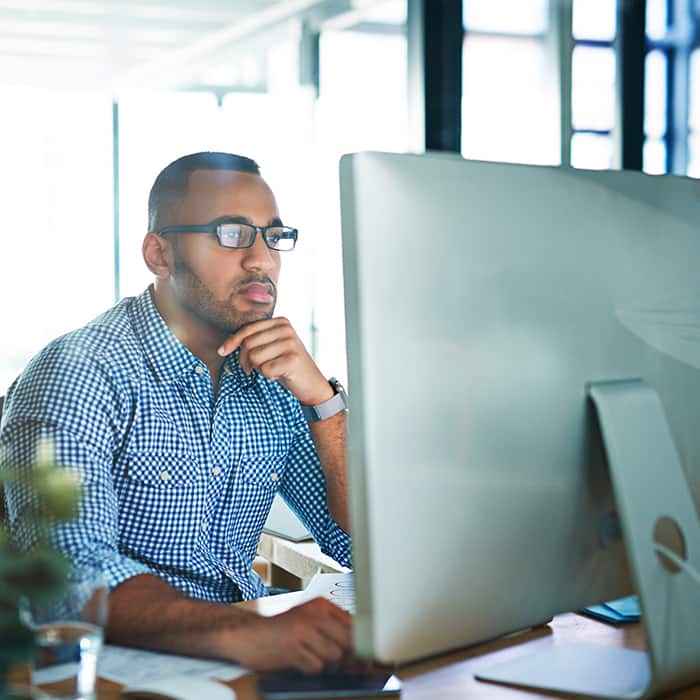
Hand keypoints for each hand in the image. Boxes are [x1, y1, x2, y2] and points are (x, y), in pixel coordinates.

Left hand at [217, 318, 333, 405]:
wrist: (311, 383)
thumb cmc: (285, 365)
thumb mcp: (270, 347)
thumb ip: (254, 340)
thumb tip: (223, 347)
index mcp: (281, 321)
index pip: (248, 329)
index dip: (232, 341)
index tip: (221, 352)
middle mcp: (286, 329)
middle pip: (248, 343)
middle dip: (246, 359)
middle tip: (255, 368)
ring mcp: (291, 343)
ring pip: (254, 357)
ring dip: (259, 368)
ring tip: (273, 369)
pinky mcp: (293, 359)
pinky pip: (264, 369)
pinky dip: (268, 376)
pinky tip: (280, 375)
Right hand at [231, 598, 352, 672]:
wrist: (248, 635)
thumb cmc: (281, 632)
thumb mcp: (309, 622)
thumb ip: (334, 631)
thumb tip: (361, 654)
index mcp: (320, 605)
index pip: (353, 624)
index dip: (361, 644)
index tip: (364, 657)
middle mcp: (314, 613)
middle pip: (347, 641)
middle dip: (346, 658)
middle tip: (337, 663)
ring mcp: (302, 630)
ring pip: (334, 656)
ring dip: (326, 664)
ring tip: (311, 657)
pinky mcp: (292, 647)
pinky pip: (316, 666)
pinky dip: (310, 668)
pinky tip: (298, 660)